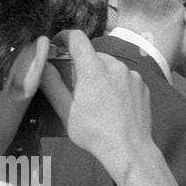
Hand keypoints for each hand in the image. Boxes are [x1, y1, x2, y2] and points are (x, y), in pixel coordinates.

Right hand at [56, 30, 154, 177]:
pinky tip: (112, 103)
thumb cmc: (94, 132)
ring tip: (95, 98)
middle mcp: (116, 67)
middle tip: (73, 84)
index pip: (78, 39)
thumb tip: (42, 64)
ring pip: (110, 66)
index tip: (56, 43)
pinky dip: (115, 83)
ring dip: (100, 74)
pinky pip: (125, 77)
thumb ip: (52, 84)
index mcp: (94, 70)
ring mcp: (133, 76)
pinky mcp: (143, 85)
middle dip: (81, 64)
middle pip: (94, 55)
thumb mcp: (65, 110)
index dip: (64, 36)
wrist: (129, 148)